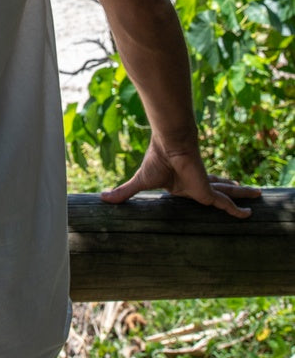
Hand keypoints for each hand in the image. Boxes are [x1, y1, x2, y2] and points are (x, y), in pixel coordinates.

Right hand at [101, 140, 261, 218]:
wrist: (171, 142)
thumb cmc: (156, 159)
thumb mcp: (140, 182)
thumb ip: (124, 192)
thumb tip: (102, 199)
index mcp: (180, 182)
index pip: (193, 188)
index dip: (201, 188)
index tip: (207, 193)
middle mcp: (195, 183)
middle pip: (215, 187)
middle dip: (228, 189)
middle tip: (239, 191)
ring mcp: (203, 186)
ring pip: (226, 193)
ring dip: (240, 194)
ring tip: (256, 194)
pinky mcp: (208, 191)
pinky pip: (225, 204)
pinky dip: (236, 210)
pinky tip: (247, 215)